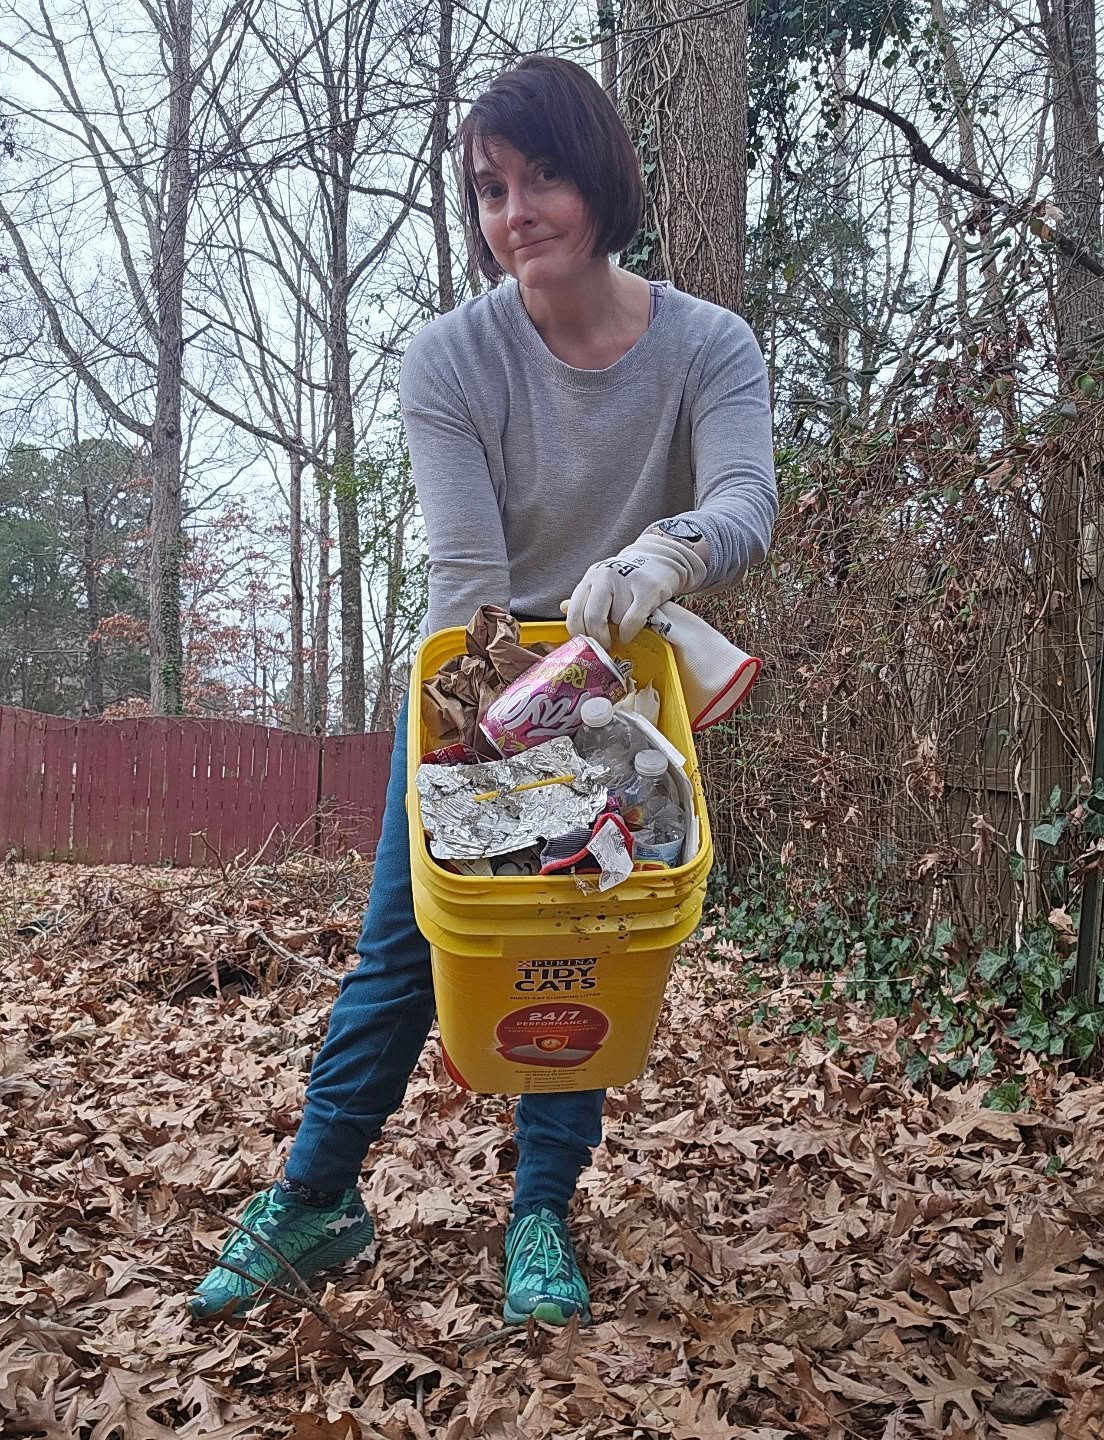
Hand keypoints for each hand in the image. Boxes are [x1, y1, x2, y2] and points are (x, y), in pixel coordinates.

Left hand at [562, 533, 706, 649]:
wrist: (660, 558)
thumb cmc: (628, 577)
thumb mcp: (602, 582)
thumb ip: (584, 598)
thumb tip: (563, 608)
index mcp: (590, 578)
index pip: (574, 612)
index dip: (579, 634)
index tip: (587, 644)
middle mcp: (604, 577)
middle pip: (591, 618)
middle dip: (597, 639)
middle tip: (604, 646)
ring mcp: (626, 581)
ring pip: (616, 621)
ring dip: (620, 630)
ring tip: (625, 622)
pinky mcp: (647, 589)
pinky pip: (632, 621)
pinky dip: (629, 633)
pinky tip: (629, 633)